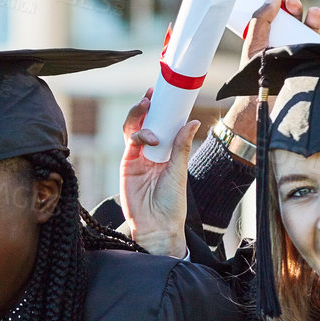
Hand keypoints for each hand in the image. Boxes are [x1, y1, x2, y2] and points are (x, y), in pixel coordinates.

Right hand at [120, 90, 196, 257]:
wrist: (158, 225)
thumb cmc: (172, 203)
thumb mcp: (179, 171)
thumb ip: (181, 146)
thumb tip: (193, 122)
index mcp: (164, 153)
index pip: (161, 126)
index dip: (161, 110)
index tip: (164, 94)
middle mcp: (149, 153)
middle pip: (143, 123)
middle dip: (145, 107)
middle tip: (150, 95)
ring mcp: (136, 159)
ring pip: (132, 130)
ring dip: (138, 116)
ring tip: (146, 105)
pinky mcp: (126, 166)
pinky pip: (129, 144)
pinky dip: (138, 135)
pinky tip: (150, 136)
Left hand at [218, 0, 319, 145]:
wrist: (264, 105)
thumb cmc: (254, 78)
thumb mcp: (253, 45)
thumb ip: (260, 20)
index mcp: (271, 40)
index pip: (279, 18)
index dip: (282, 4)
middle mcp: (287, 46)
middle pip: (297, 21)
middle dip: (297, 9)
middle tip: (293, 4)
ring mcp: (303, 56)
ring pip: (314, 32)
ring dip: (315, 19)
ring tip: (313, 14)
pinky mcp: (315, 67)